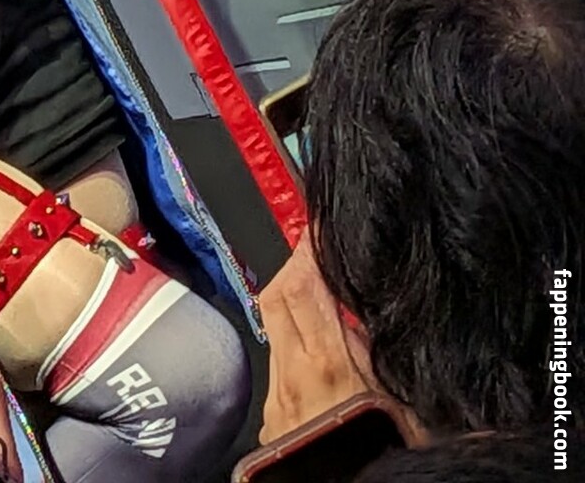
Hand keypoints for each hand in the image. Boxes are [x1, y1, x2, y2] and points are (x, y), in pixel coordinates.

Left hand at [257, 234, 379, 444]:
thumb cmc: (384, 456)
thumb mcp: (410, 404)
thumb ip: (388, 353)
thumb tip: (395, 319)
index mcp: (332, 364)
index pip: (307, 285)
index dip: (308, 248)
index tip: (318, 224)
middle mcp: (294, 373)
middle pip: (277, 296)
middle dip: (291, 263)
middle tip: (309, 243)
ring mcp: (276, 394)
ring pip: (270, 327)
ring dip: (286, 299)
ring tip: (309, 283)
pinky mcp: (269, 417)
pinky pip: (273, 362)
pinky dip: (286, 338)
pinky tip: (306, 338)